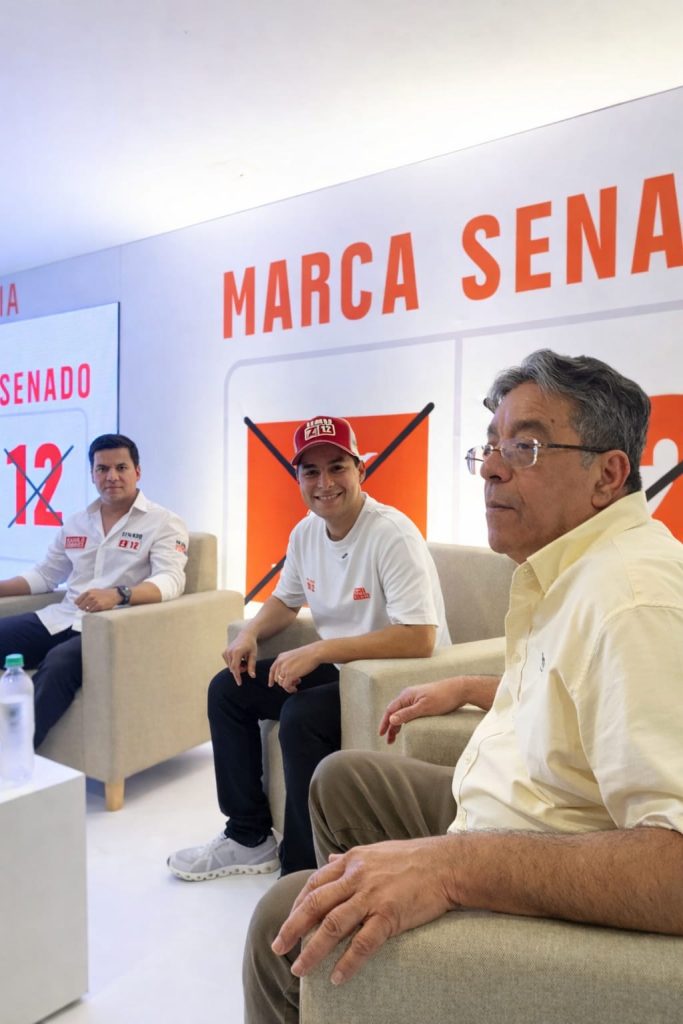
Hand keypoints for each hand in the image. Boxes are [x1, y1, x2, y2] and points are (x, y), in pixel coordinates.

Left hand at [75, 588, 120, 612]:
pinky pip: (92, 611)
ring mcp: (95, 601)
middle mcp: (90, 596)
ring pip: (86, 610)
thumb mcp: (94, 591)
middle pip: (80, 606)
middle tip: (88, 608)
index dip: (79, 604)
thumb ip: (86, 595)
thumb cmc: (103, 593)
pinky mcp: (99, 606)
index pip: (77, 601)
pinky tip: (97, 608)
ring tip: (94, 607)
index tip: (81, 605)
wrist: (114, 594)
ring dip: (89, 610)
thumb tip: (77, 603)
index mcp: (88, 592)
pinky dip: (93, 611)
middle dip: (83, 608)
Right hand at [223, 631, 257, 684]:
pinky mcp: (224, 653)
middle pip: (233, 668)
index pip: (235, 668)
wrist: (246, 635)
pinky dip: (234, 664)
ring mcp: (225, 652)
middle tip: (247, 665)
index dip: (237, 676)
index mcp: (236, 652)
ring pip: (230, 667)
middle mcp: (229, 652)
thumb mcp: (253, 655)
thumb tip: (252, 676)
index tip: (239, 683)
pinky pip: (228, 663)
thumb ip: (252, 666)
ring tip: (244, 660)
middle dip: (240, 670)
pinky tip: (239, 659)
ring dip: (237, 667)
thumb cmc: (251, 645)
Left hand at [268, 643, 322, 691]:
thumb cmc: (307, 655)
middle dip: (284, 682)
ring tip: (297, 682)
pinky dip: (290, 689)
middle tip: (294, 681)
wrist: (314, 653)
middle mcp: (280, 663)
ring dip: (289, 685)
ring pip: (281, 683)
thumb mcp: (292, 657)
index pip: (272, 670)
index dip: (271, 679)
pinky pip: (286, 686)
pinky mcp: (290, 674)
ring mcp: (284, 669)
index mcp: (280, 658)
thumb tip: (285, 676)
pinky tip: (296, 688)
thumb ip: (286, 664)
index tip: (271, 685)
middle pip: (277, 678)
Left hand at [272, 836, 458, 983]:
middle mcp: (357, 877)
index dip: (297, 905)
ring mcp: (372, 896)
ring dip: (312, 950)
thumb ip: (350, 859)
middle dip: (292, 928)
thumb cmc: (413, 858)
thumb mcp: (375, 851)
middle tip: (278, 948)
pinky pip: (363, 942)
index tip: (288, 923)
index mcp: (352, 862)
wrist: (446, 864)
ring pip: (332, 925)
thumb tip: (330, 860)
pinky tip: (337, 977)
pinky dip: (348, 962)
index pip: (315, 884)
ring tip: (299, 970)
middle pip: (315, 904)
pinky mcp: (389, 915)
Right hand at [378, 677, 468, 743]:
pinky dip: (405, 721)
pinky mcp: (423, 702)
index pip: (390, 710)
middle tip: (389, 741)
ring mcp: (416, 699)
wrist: (459, 689)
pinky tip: (406, 728)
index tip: (381, 734)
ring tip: (395, 738)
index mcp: (406, 696)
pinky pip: (409, 713)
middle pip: (394, 712)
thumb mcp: (424, 708)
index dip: (385, 723)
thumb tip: (391, 719)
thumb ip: (407, 714)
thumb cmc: (442, 698)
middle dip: (390, 726)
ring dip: (397, 725)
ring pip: (402, 713)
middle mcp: (409, 696)